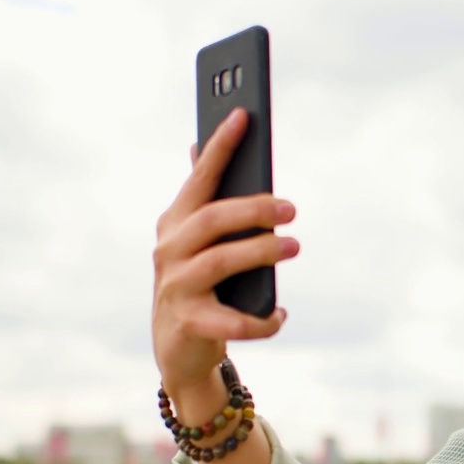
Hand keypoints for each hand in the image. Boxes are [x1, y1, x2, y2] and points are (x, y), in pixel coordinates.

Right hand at [151, 107, 299, 394]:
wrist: (178, 347)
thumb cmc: (197, 284)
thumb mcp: (196, 240)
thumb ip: (204, 199)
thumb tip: (200, 143)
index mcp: (176, 223)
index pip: (200, 179)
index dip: (220, 147)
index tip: (243, 115)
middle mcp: (170, 251)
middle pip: (212, 219)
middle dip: (254, 209)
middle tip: (292, 209)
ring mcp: (176, 287)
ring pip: (220, 262)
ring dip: (260, 252)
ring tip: (293, 245)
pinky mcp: (190, 324)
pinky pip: (234, 321)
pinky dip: (263, 319)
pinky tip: (280, 315)